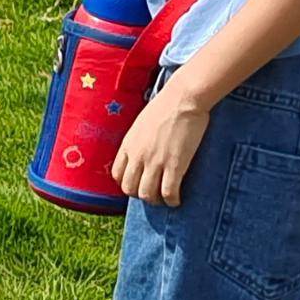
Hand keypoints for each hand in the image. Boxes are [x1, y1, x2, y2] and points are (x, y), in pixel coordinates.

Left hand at [111, 90, 212, 207]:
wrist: (182, 98)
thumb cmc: (165, 106)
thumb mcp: (141, 124)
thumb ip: (138, 140)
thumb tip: (142, 149)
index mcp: (128, 145)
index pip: (117, 174)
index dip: (127, 183)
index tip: (138, 184)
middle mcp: (137, 156)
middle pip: (129, 188)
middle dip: (140, 195)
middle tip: (153, 194)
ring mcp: (155, 161)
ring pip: (147, 194)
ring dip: (156, 200)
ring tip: (165, 199)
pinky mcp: (174, 165)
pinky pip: (168, 192)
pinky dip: (172, 201)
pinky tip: (177, 200)